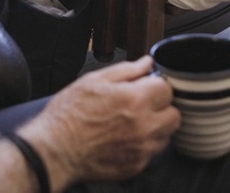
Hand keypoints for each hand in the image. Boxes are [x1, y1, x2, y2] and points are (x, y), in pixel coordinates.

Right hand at [17, 57, 177, 186]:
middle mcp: (144, 126)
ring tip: (132, 123)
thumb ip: (125, 70)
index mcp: (135, 100)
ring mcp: (141, 149)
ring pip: (166, 136)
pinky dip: (143, 145)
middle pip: (174, 115)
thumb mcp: (93, 80)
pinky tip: (124, 139)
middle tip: (143, 105)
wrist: (55, 149)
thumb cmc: (69, 114)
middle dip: (161, 108)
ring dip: (155, 127)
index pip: (167, 89)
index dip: (156, 86)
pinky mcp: (136, 166)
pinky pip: (151, 153)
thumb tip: (146, 63)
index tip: (146, 87)